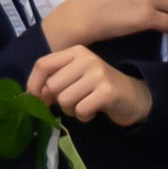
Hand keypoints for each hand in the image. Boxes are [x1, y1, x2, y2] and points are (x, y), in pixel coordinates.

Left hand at [28, 45, 149, 126]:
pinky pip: (80, 109)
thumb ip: (55, 80)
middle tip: (72, 102)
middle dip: (58, 100)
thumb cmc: (98, 87)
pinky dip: (84, 116)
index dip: (34, 84)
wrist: (133, 96)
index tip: (38, 98)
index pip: (43, 65)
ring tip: (83, 106)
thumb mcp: (76, 76)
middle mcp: (87, 59)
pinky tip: (93, 111)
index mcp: (76, 52)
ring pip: (65, 99)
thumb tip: (33, 94)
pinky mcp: (107, 92)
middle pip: (53, 85)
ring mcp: (98, 74)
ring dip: (70, 110)